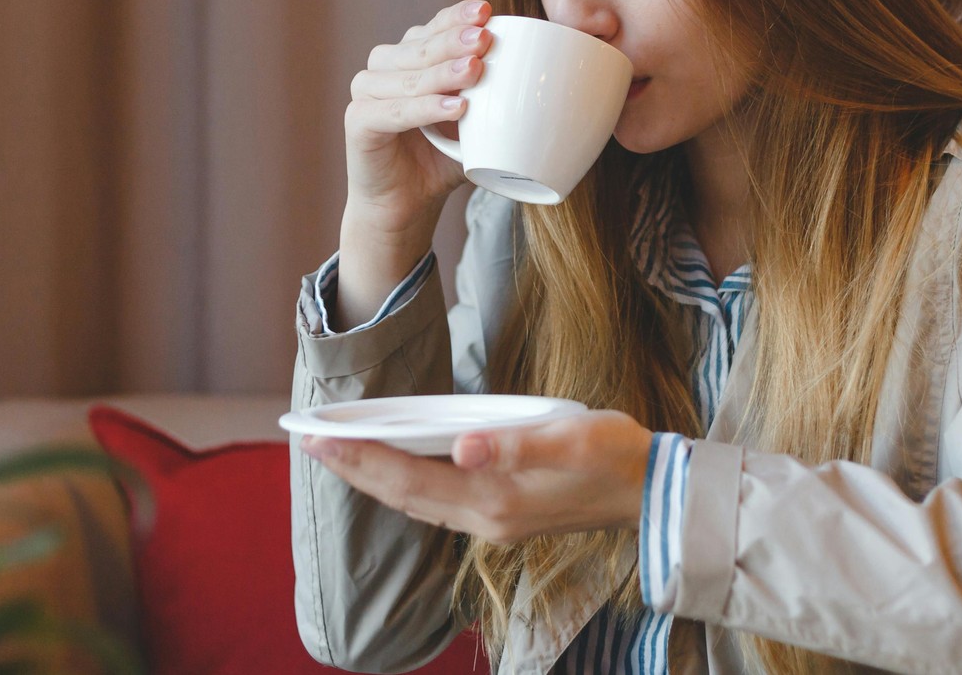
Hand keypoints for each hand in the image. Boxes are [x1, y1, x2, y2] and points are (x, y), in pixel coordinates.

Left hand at [298, 410, 653, 544]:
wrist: (653, 492)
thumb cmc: (618, 455)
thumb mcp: (576, 437)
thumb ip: (518, 444)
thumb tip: (462, 445)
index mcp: (494, 499)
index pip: (409, 478)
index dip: (361, 458)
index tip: (318, 438)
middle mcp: (484, 519)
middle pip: (401, 495)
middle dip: (353, 469)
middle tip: (307, 441)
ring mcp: (491, 522)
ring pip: (414, 503)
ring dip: (373, 478)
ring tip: (336, 452)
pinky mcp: (501, 516)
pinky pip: (434, 503)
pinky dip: (402, 483)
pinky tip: (391, 466)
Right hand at [342, 0, 494, 235]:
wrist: (406, 204)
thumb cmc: (441, 158)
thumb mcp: (474, 121)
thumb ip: (490, 95)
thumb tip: (535, 72)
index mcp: (410, 56)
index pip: (434, 27)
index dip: (458, 17)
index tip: (488, 12)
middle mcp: (383, 67)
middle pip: (420, 47)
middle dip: (454, 41)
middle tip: (484, 39)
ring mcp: (366, 92)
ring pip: (408, 76)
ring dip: (443, 73)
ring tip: (475, 71)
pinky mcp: (358, 122)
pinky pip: (394, 112)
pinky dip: (425, 108)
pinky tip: (455, 108)